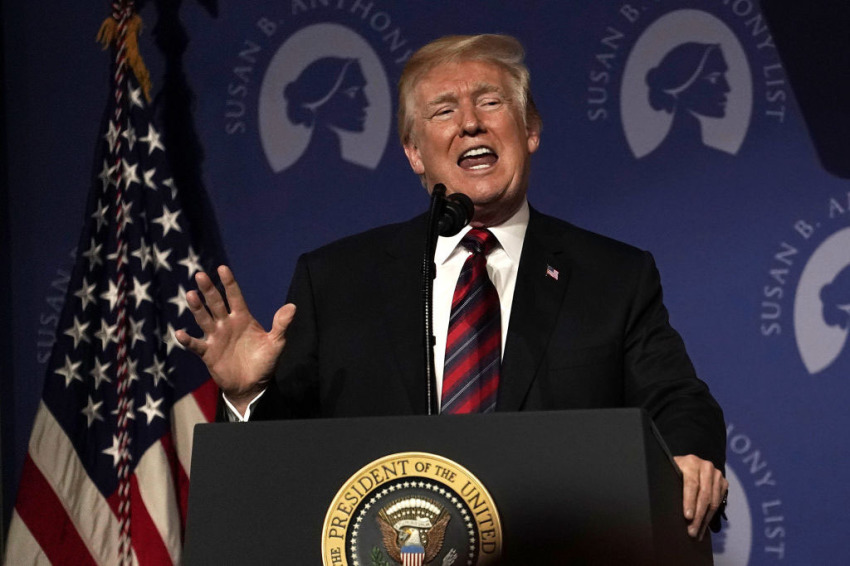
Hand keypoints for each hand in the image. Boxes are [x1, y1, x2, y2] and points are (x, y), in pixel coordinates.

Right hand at [175, 265, 295, 414]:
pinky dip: (187, 340)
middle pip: (216, 303)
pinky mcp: (208, 353)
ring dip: (197, 308)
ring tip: (191, 295)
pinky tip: (179, 332)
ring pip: (204, 319)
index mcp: (242, 318)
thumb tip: (292, 306)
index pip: (234, 296)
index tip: (222, 268)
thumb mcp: (276, 343)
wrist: (253, 385)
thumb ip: (281, 325)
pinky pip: (196, 344)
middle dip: (209, 290)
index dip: (229, 283)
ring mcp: (216, 337)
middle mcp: (227, 324)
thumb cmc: (264, 362)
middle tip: (201, 275)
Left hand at [673, 454, 727, 539]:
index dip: (689, 501)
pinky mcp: (723, 482)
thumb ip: (670, 483)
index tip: (687, 517)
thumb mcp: (670, 471)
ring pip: (713, 501)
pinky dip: (711, 516)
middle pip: (704, 495)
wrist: (689, 463)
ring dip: (705, 519)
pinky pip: (718, 502)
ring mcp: (717, 474)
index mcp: (691, 462)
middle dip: (698, 515)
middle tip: (691, 531)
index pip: (692, 484)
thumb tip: (663, 503)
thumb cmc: (675, 470)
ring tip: (697, 532)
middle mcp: (706, 467)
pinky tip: (703, 525)